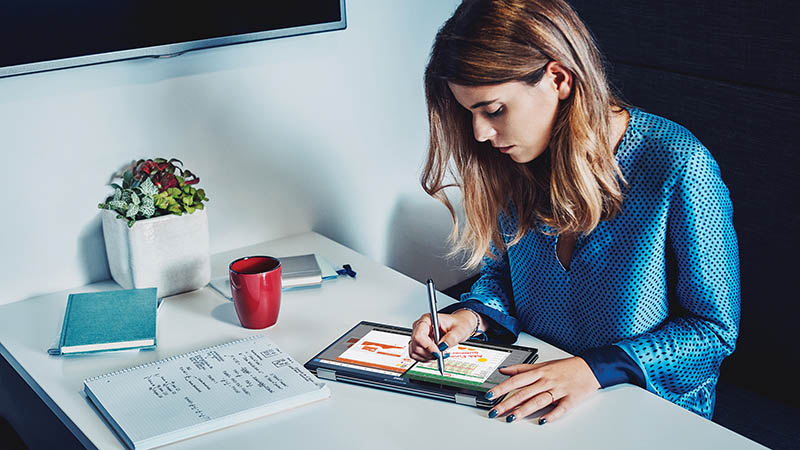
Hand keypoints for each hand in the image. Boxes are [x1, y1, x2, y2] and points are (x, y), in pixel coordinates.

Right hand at [408, 311, 476, 360]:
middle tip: (442, 354)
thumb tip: (442, 346)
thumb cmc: (458, 324)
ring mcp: (419, 336)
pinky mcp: (419, 344)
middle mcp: (420, 327)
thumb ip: (451, 338)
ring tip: (440, 354)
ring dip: (427, 357)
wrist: (459, 326)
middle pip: (416, 345)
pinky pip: (416, 355)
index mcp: (427, 320)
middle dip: (429, 353)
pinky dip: (426, 359)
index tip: (438, 353)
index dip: (427, 346)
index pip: (419, 335)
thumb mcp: (459, 330)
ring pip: (415, 352)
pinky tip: (436, 355)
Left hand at [485, 357, 599, 423]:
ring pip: (539, 401)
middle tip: (495, 411)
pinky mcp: (571, 399)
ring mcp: (559, 390)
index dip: (501, 388)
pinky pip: (560, 408)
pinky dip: (552, 415)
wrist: (590, 367)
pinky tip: (543, 421)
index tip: (489, 395)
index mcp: (540, 372)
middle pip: (524, 393)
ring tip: (512, 418)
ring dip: (525, 410)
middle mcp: (547, 381)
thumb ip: (522, 368)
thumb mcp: (544, 364)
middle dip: (507, 403)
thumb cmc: (566, 367)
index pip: (516, 381)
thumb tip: (504, 370)